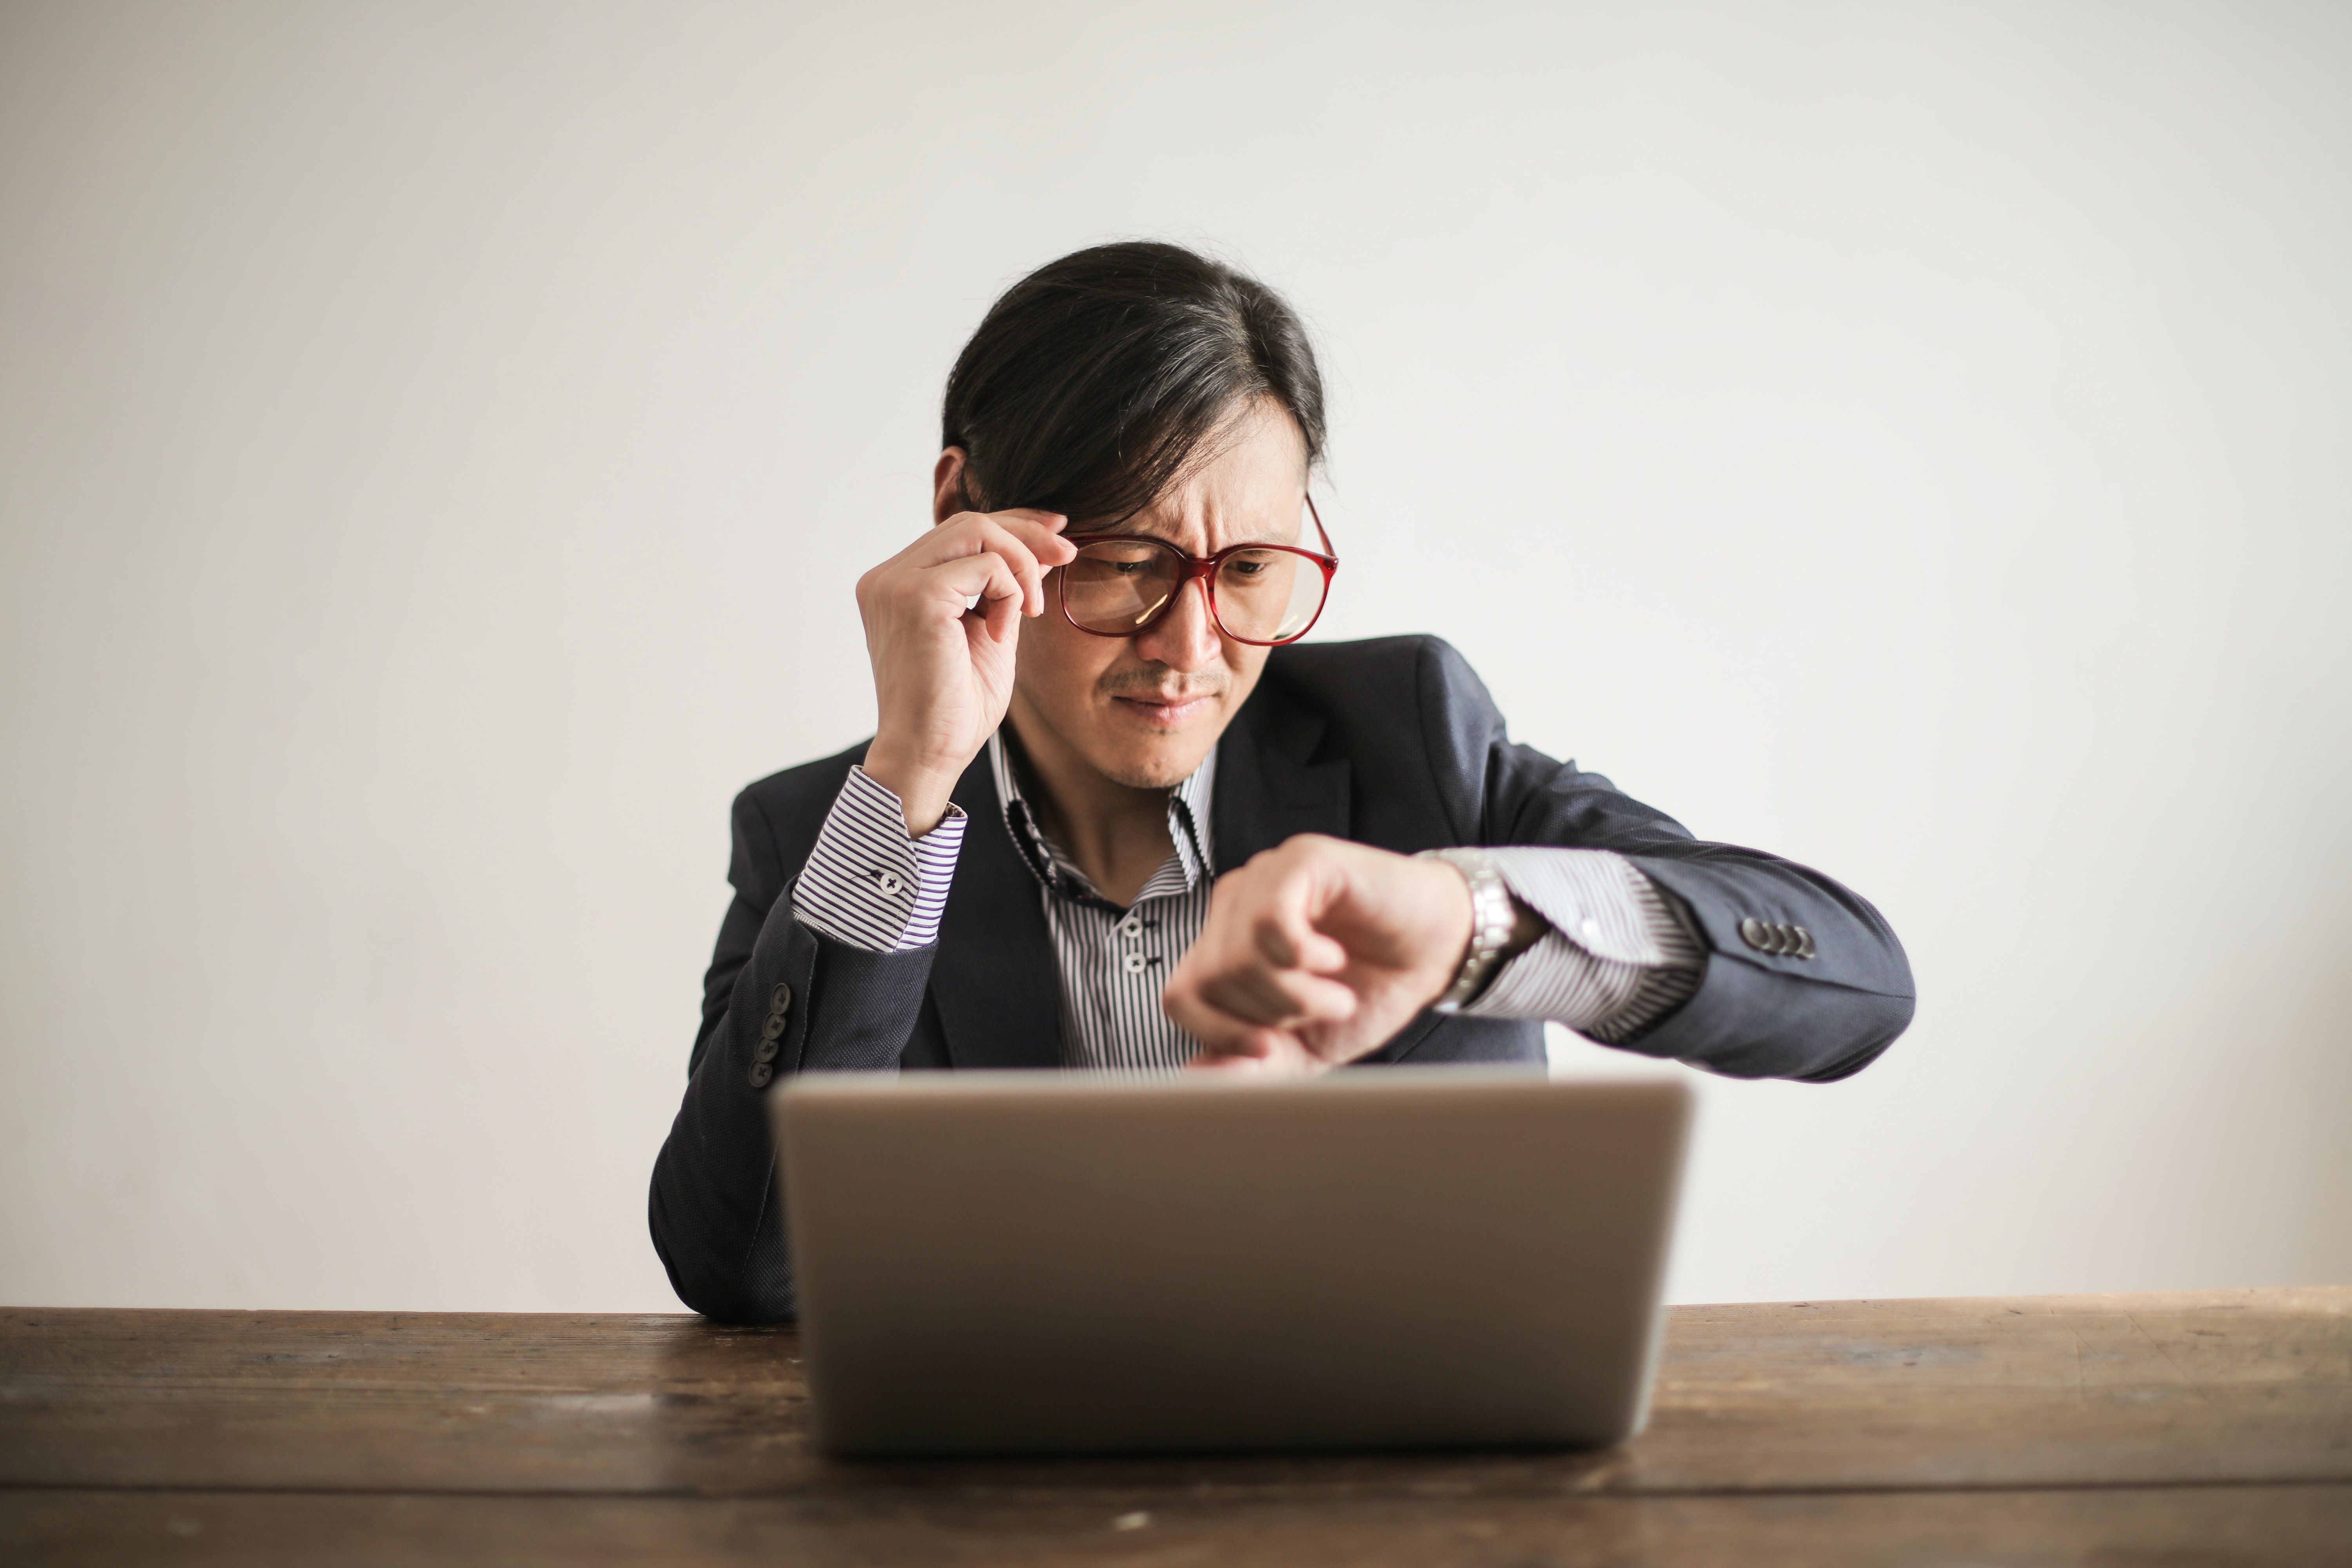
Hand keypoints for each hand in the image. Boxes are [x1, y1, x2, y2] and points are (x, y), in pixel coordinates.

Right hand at [856, 509, 1075, 831]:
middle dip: (1026, 534)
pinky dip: (1010, 594)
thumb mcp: (989, 630)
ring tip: (1032, 610)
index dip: (1012, 524)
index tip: (1057, 533)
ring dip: (1021, 564)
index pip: (958, 531)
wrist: (930, 753)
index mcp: (897, 584)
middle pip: (969, 520)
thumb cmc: (956, 706)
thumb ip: (1002, 587)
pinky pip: (986, 566)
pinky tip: (1003, 633)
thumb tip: (1041, 546)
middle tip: (1068, 556)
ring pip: (977, 530)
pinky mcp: (915, 596)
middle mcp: (887, 577)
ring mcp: (895, 583)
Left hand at [1161, 835, 1475, 1074]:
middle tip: (1319, 1011)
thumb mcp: (1308, 1046)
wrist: (1437, 952)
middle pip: (1209, 980)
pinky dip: (1304, 956)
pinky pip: (1271, 919)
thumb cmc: (1371, 990)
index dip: (1219, 1033)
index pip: (1181, 995)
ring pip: (1237, 955)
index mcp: (1226, 944)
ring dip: (1295, 994)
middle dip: (1269, 1016)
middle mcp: (1235, 905)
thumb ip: (1253, 1065)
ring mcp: (1265, 877)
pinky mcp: (1301, 860)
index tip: (1271, 1047)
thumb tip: (1193, 1078)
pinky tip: (1334, 958)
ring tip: (1337, 993)